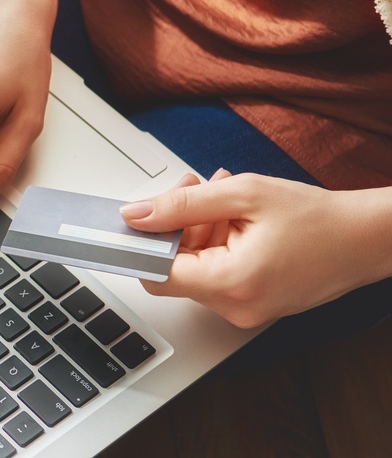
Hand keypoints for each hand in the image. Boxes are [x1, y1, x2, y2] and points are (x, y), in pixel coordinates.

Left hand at [121, 170, 391, 328]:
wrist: (368, 239)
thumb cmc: (318, 217)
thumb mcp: (243, 194)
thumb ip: (182, 204)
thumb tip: (135, 215)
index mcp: (230, 284)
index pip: (156, 272)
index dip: (141, 242)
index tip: (131, 220)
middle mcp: (234, 307)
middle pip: (174, 268)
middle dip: (176, 224)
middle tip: (195, 188)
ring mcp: (244, 310)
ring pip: (195, 268)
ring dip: (198, 229)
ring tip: (224, 197)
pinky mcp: (252, 304)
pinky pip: (217, 274)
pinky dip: (217, 243)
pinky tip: (237, 218)